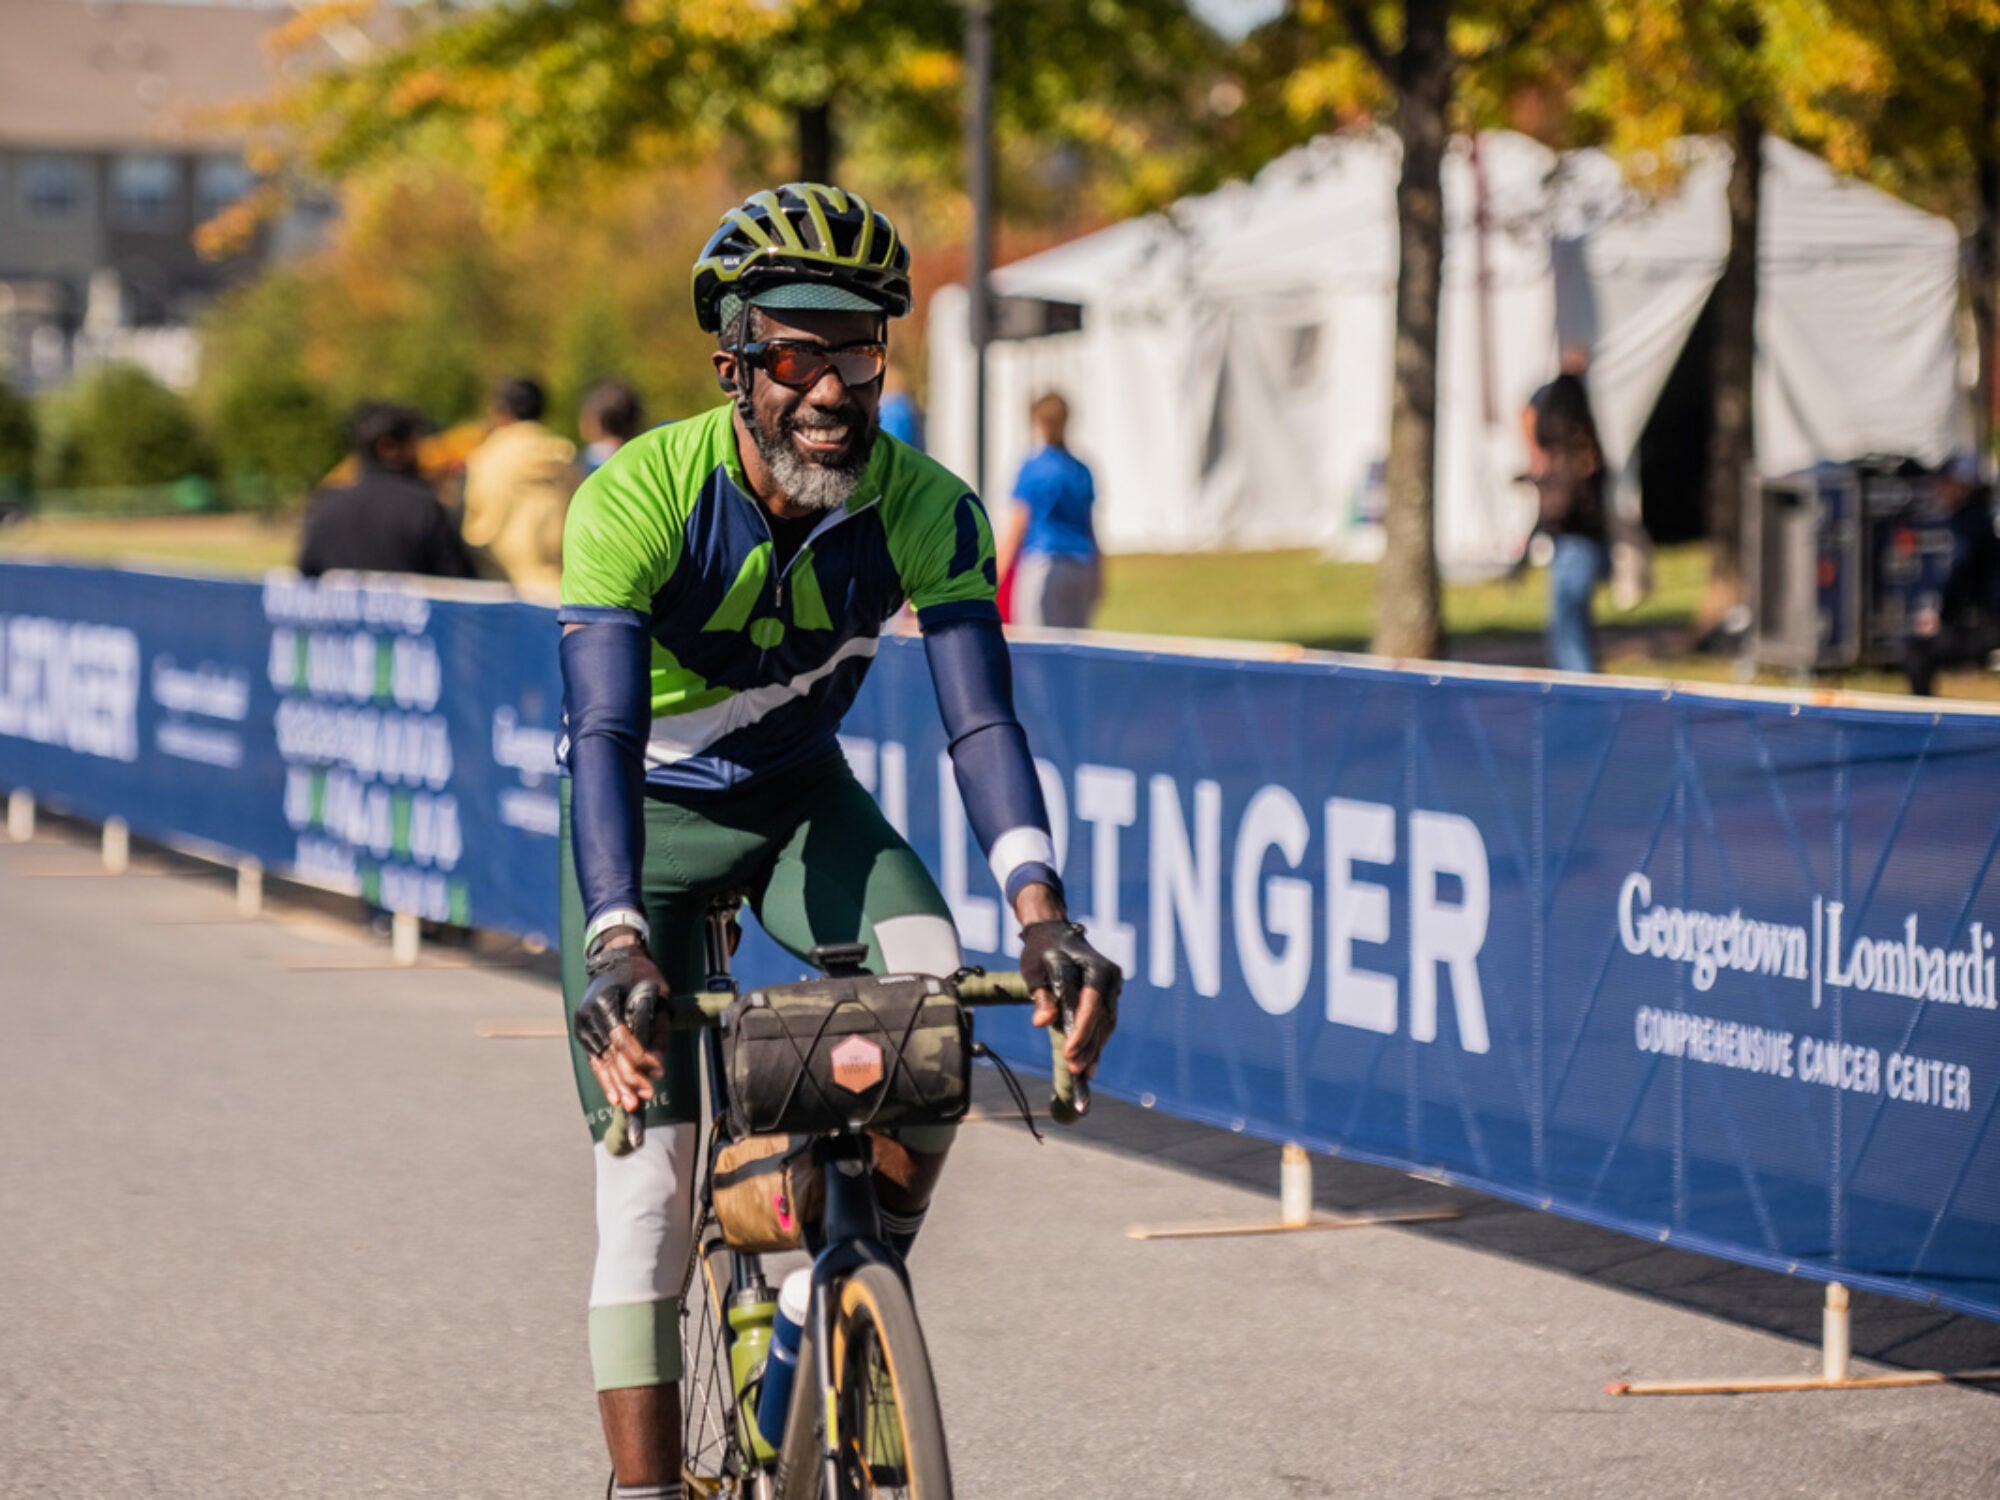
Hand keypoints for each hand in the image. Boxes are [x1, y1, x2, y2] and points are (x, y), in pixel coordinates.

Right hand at [574, 938, 667, 1113]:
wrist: (615, 958)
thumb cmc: (640, 973)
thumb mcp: (654, 989)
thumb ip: (654, 1022)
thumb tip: (655, 1060)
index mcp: (604, 1000)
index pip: (621, 1037)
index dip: (640, 1057)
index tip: (658, 1072)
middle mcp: (588, 1014)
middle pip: (609, 1054)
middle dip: (629, 1078)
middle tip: (646, 1097)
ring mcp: (582, 1024)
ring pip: (600, 1061)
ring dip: (617, 1085)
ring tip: (632, 1106)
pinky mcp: (583, 1032)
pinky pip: (595, 1059)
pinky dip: (605, 1078)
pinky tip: (614, 1096)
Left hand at [1019, 919, 1120, 1080]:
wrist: (1054, 934)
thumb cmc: (1041, 953)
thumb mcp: (1034, 971)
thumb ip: (1042, 996)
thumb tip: (1042, 1022)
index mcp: (1090, 965)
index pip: (1088, 1003)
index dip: (1079, 1030)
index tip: (1068, 1054)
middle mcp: (1107, 974)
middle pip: (1101, 1017)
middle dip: (1087, 1045)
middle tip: (1074, 1069)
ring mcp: (1112, 984)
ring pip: (1106, 1023)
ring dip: (1094, 1049)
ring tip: (1082, 1073)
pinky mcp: (1110, 994)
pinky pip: (1106, 1022)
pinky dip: (1097, 1042)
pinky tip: (1090, 1063)